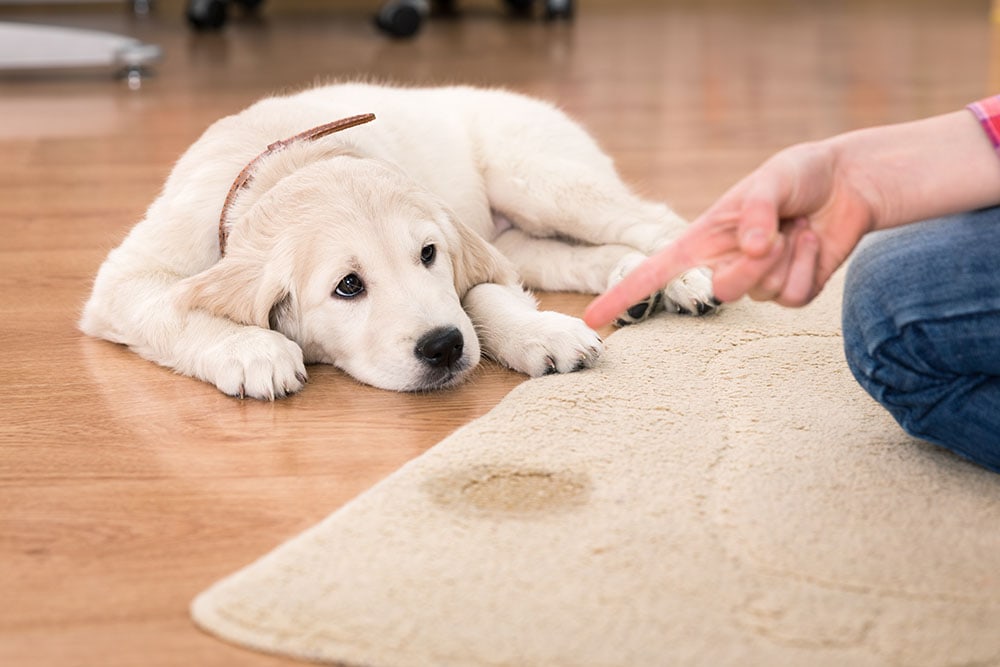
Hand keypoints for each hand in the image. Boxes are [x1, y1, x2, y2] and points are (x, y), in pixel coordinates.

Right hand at [584, 140, 877, 328]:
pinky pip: (793, 298)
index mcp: (704, 238)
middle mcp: (725, 263)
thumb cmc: (799, 175)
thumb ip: (756, 210)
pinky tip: (813, 242)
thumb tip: (749, 248)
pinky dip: (809, 267)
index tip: (594, 319)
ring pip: (761, 294)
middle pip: (721, 292)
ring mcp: (758, 281)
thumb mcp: (773, 178)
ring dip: (786, 258)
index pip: (654, 272)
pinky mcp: (791, 291)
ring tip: (797, 228)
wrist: (848, 183)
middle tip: (775, 234)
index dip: (622, 294)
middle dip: (751, 267)